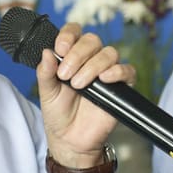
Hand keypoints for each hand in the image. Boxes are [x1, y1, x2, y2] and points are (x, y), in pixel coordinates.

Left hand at [35, 24, 135, 171]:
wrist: (70, 140)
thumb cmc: (58, 114)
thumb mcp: (46, 92)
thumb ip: (45, 72)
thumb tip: (47, 52)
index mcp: (71, 56)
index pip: (74, 32)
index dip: (68, 35)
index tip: (59, 49)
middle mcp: (90, 60)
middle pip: (92, 40)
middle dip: (77, 54)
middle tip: (65, 75)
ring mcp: (107, 72)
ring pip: (109, 53)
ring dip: (92, 66)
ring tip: (78, 85)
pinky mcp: (121, 87)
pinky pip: (127, 70)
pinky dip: (117, 71)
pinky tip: (104, 79)